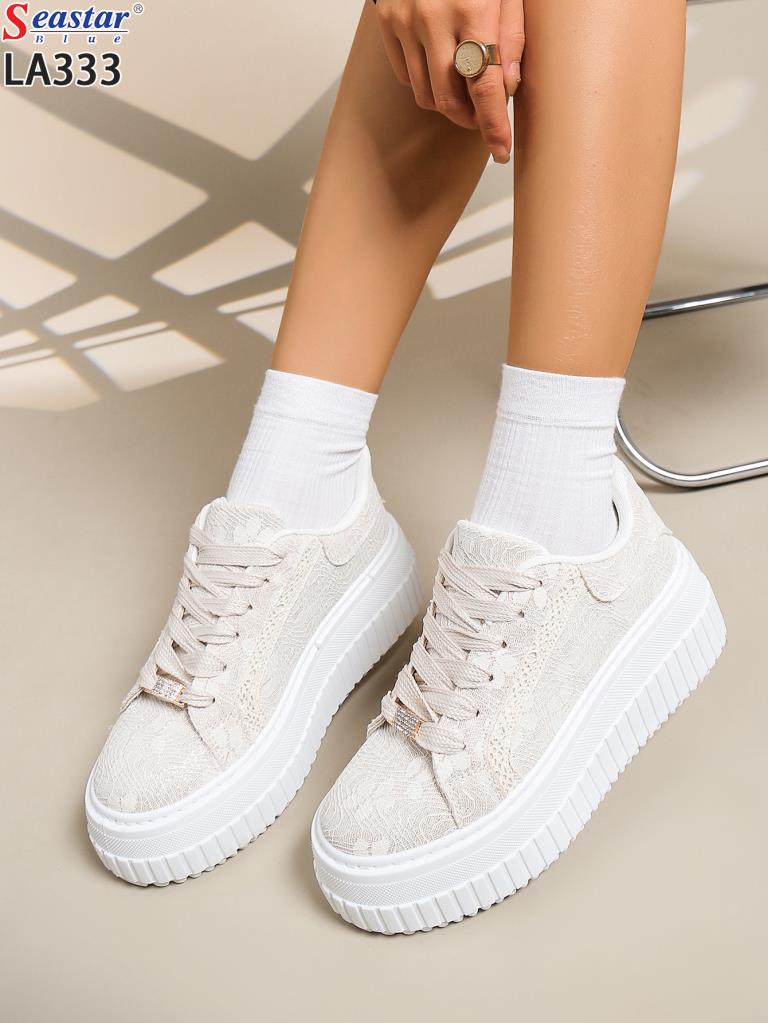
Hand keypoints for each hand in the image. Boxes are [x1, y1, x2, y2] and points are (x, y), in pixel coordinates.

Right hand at [374, 0, 523, 162]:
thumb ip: (513, 36)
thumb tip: (510, 87)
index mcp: (473, 9)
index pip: (485, 87)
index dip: (494, 126)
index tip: (502, 150)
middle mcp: (434, 19)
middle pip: (450, 99)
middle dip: (470, 119)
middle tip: (485, 119)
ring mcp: (405, 22)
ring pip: (426, 94)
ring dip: (449, 105)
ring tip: (465, 94)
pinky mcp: (388, 23)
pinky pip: (407, 76)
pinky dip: (426, 84)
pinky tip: (441, 70)